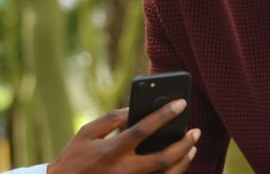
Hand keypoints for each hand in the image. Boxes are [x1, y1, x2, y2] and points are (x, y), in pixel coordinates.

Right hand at [47, 99, 200, 173]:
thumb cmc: (74, 158)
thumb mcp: (87, 133)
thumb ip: (111, 119)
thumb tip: (133, 109)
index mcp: (112, 151)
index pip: (144, 130)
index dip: (164, 115)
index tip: (181, 103)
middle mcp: (124, 171)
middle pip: (162, 159)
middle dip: (183, 144)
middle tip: (196, 131)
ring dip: (183, 161)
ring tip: (192, 147)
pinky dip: (172, 173)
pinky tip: (179, 163)